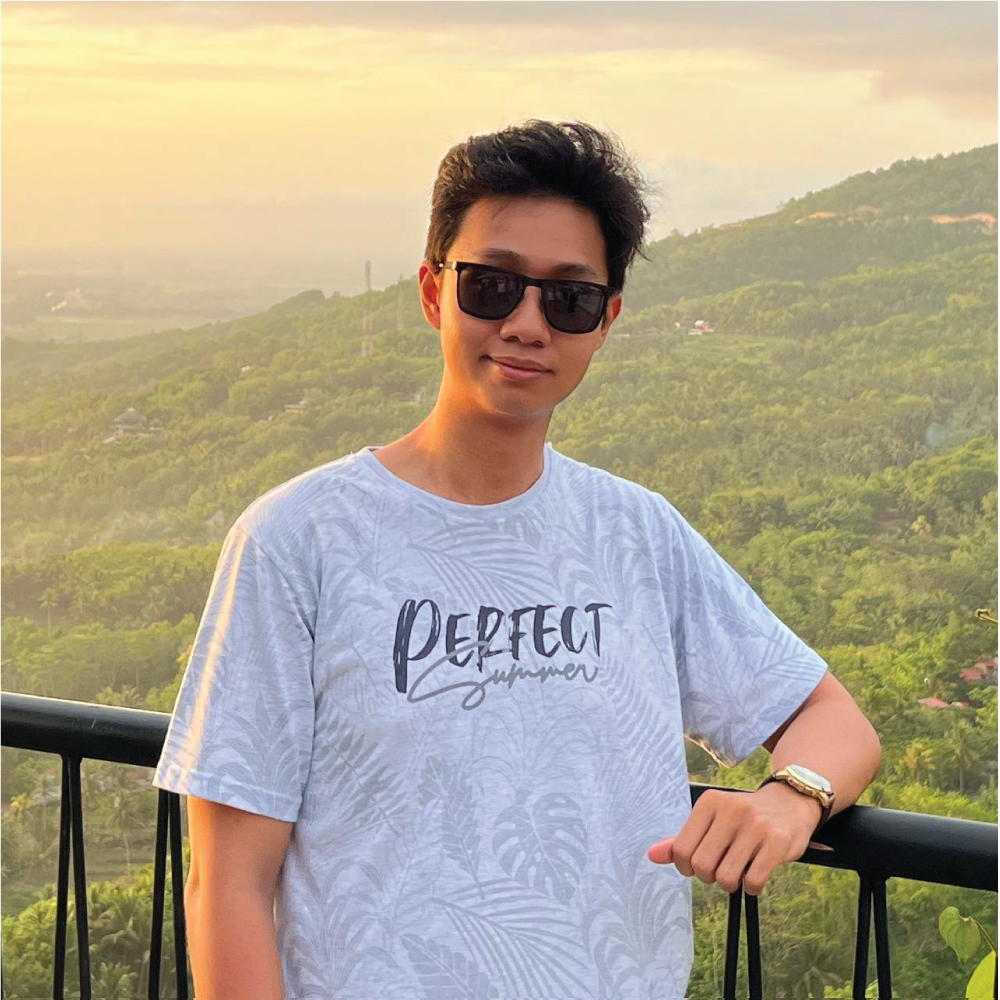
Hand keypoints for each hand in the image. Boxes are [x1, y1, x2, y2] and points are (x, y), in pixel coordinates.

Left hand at [646, 783, 821, 895]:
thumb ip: (683, 839)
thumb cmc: (743, 818)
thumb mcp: (711, 820)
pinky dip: (751, 887)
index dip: (686, 867)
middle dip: (708, 877)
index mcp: (709, 802)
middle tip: (720, 869)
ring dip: (729, 884)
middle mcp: (730, 810)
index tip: (698, 865)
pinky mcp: (777, 843)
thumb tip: (651, 855)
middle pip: (701, 865)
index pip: (681, 849)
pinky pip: (752, 882)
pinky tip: (754, 875)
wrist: (789, 804)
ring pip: (726, 877)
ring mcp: (755, 826)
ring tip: (737, 872)